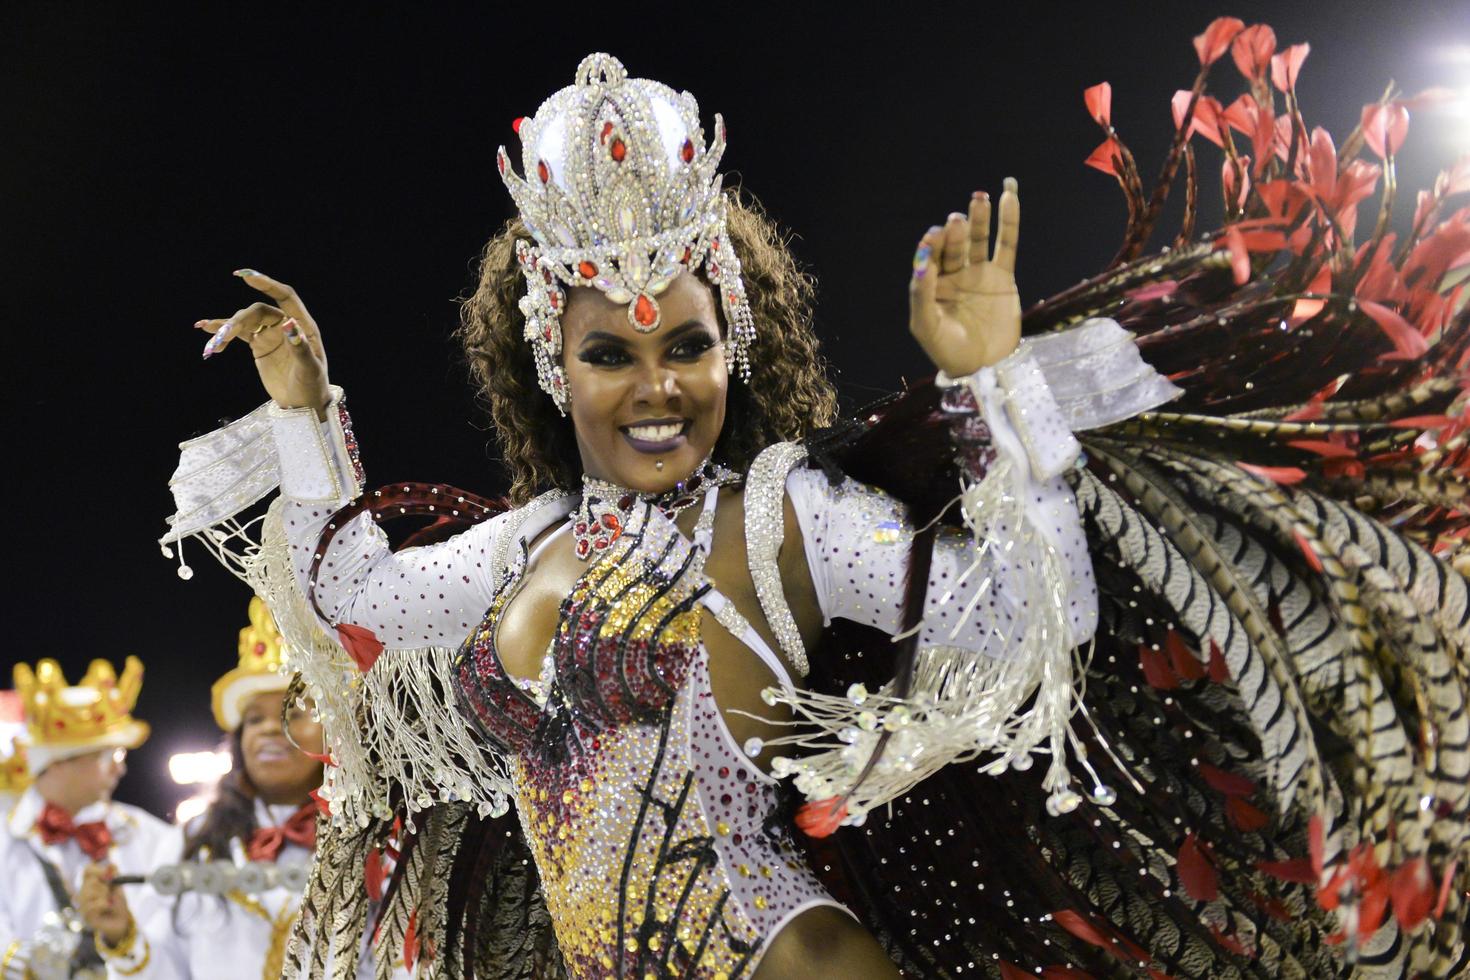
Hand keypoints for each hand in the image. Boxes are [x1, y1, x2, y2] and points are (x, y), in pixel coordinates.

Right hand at [78, 863, 133, 947]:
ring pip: (90, 893)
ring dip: (104, 896)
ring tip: (109, 901)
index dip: (97, 870)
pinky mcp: (85, 916)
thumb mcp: (118, 886)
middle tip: (110, 893)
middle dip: (105, 886)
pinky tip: (107, 907)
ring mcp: (83, 905)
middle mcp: (83, 893)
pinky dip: (103, 905)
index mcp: (90, 883)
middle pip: (90, 881)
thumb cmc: (117, 903)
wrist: (121, 921)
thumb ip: (115, 875)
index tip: (108, 874)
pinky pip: (92, 906)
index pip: (87, 870)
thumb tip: (111, 864)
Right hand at [196, 271, 331, 418]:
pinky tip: (205, 327)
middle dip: (238, 322)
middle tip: (223, 336)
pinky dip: (223, 332)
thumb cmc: (312, 386)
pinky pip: (239, 333)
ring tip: (213, 345)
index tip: (246, 276)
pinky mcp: (259, 345)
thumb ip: (300, 347)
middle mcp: (286, 325)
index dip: (267, 284)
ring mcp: (270, 334)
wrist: (304, 405)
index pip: (285, 297)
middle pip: (257, 312)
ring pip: (245, 322)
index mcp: (303, 326)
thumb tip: (288, 323)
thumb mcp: (309, 369)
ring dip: (227, 329)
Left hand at [909, 178, 1021, 375]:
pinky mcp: (1003, 277)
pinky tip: (1008, 198)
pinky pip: (1007, 245)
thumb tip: (920, 264)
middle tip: (956, 222)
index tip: (934, 236)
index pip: (930, 257)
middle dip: (955, 233)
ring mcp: (980, 274)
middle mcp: (954, 275)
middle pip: (955, 246)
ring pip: (979, 240)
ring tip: (979, 198)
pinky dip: (1008, 222)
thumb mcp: (927, 327)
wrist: (984, 368)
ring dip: (979, 219)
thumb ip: (921, 295)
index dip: (933, 245)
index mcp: (932, 285)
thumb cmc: (948, 351)